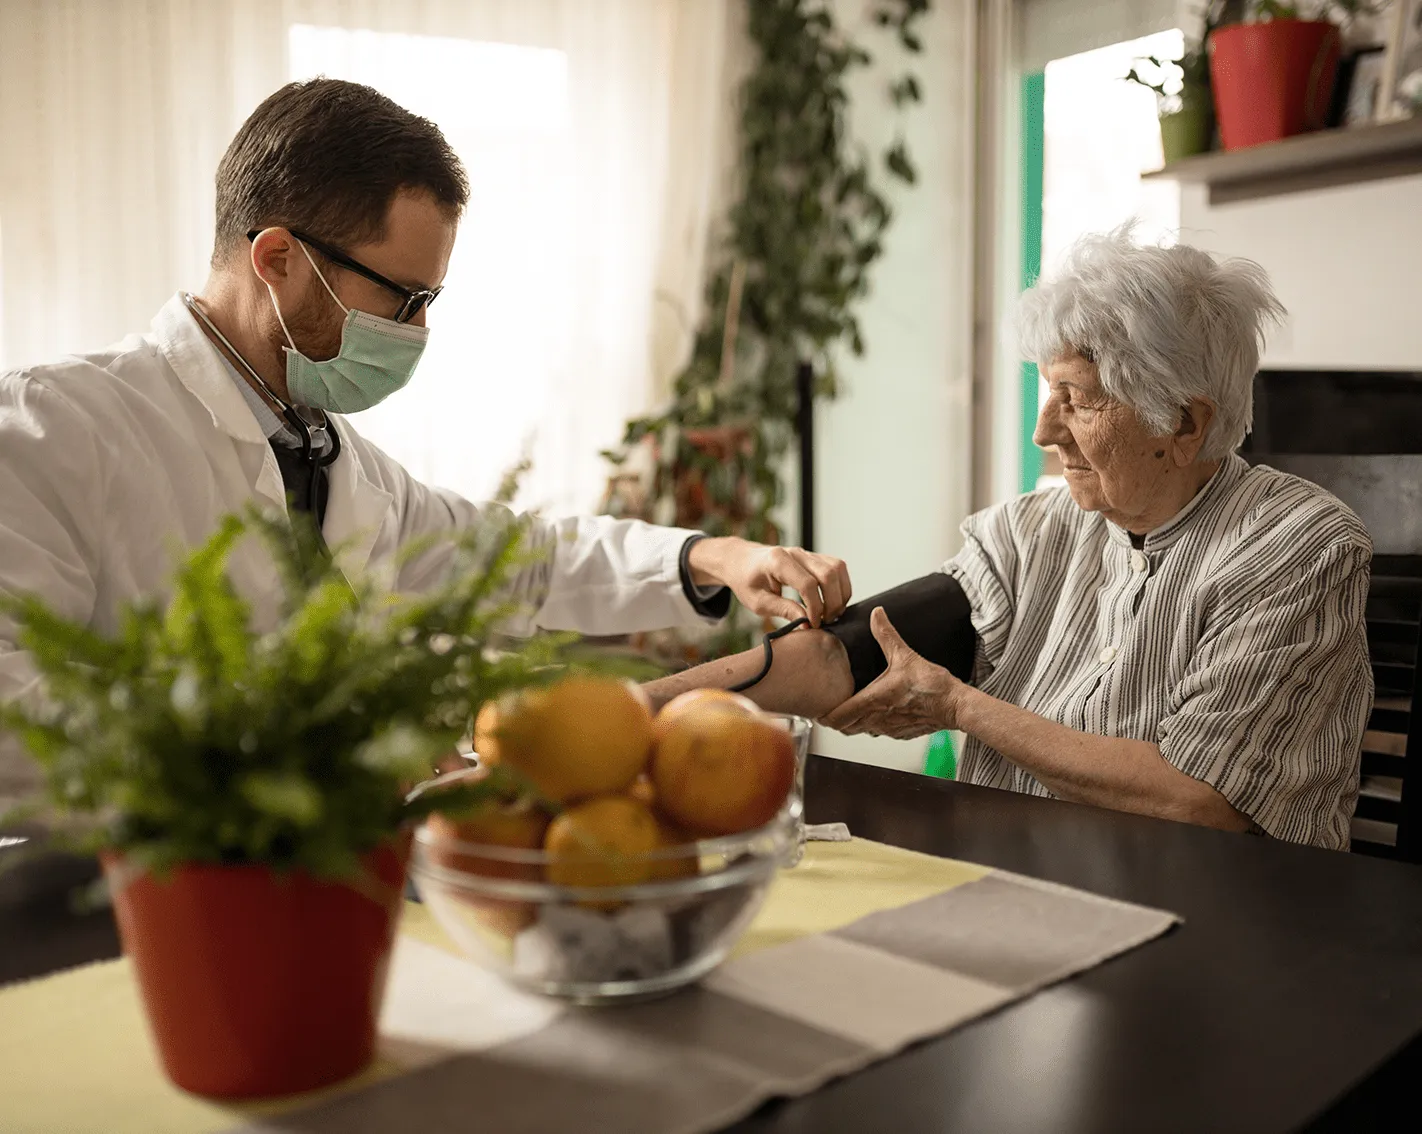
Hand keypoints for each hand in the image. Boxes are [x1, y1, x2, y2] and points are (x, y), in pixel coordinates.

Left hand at [688, 537, 850, 626]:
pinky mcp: (814, 557)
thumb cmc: (746, 581)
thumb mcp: (758, 602)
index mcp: (778, 562)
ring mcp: (806, 553)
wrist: (741, 561)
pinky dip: (840, 586)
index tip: (812, 625)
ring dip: (840, 594)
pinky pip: (837, 568)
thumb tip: (808, 624)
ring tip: (830, 614)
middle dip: (832, 602)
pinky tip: (831, 603)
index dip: (815, 608)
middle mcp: (796, 553)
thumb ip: (784, 610)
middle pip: (829, 574)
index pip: (808, 584)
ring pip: (837, 568)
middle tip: (825, 622)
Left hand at [821, 607, 962, 738]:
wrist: (955, 705)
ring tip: (853, 706)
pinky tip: (879, 711)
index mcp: (872, 701)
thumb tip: (876, 613)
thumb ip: (885, 634)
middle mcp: (877, 720)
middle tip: (832, 705)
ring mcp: (889, 730)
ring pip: (863, 730)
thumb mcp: (904, 655)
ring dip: (856, 721)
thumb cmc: (931, 684)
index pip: (837, 718)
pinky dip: (874, 724)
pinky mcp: (901, 733)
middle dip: (837, 719)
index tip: (818, 709)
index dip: (824, 716)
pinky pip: (881, 732)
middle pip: (845, 728)